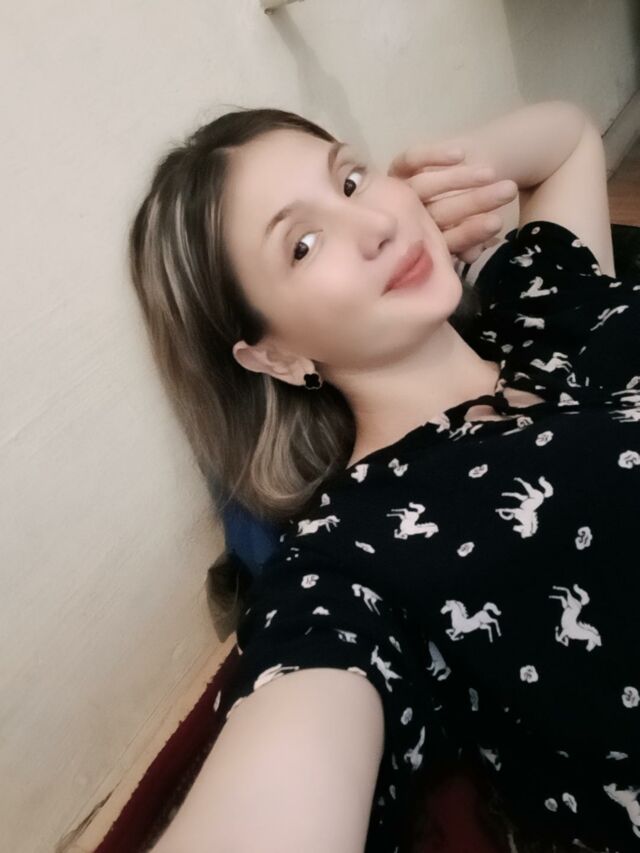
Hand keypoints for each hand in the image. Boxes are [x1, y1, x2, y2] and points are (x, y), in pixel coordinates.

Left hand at [387, 139, 517, 264]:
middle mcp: (409, 221)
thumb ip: (473, 240)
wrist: (467, 171)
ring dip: (459, 179)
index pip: (447, 243)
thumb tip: (470, 255)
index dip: (470, 234)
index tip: (497, 222)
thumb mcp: (477, 223)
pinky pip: (411, 160)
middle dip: (474, 203)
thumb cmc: (472, 208)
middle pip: (437, 214)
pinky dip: (434, 156)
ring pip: (425, 186)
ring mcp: (402, 194)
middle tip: (507, 192)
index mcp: (427, 244)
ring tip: (491, 173)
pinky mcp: (399, 168)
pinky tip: (460, 154)